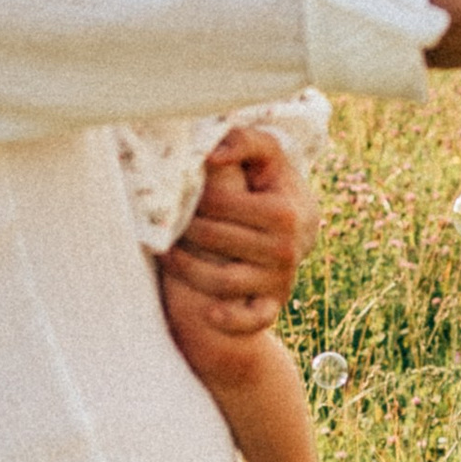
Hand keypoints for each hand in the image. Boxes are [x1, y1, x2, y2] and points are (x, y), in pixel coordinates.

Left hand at [158, 127, 316, 340]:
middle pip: (216, 240)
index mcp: (283, 211)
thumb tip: (211, 154)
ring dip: (188, 269)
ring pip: (224, 280)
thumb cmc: (271, 187)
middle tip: (162, 224)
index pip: (220, 205)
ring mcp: (280, 279)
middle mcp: (286, 248)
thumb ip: (245, 142)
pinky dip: (233, 319)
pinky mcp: (274, 303)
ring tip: (165, 255)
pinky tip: (209, 313)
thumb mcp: (267, 158)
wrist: (298, 230)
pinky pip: (255, 318)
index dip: (192, 198)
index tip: (174, 195)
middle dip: (184, 230)